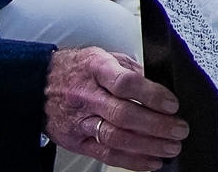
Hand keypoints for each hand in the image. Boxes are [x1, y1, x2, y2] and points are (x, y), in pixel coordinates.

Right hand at [43, 47, 188, 171]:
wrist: (38, 85)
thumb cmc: (75, 69)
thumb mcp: (103, 56)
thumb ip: (129, 69)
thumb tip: (158, 85)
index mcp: (96, 68)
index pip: (126, 83)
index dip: (151, 95)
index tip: (172, 104)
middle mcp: (87, 96)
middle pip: (124, 115)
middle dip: (156, 125)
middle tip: (179, 130)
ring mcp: (80, 121)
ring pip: (116, 138)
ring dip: (148, 146)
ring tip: (170, 148)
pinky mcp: (76, 141)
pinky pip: (105, 155)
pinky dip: (131, 161)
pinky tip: (150, 161)